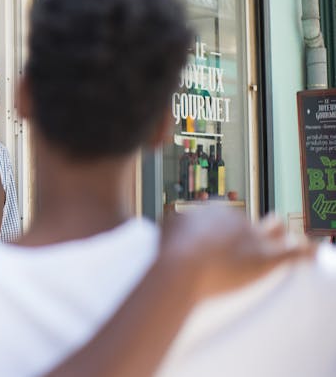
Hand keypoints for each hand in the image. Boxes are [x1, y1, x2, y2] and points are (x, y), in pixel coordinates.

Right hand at [159, 204, 314, 301]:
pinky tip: (313, 254)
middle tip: (249, 249)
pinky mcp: (267, 259)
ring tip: (288, 244)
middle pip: (251, 224)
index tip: (221, 247)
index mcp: (214, 212)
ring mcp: (253, 239)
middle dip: (254, 234)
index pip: (227, 220)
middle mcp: (237, 220)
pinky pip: (295, 252)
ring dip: (281, 236)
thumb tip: (170, 224)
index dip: (226, 234)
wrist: (181, 267)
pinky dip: (304, 253)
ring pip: (276, 230)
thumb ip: (174, 223)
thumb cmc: (169, 250)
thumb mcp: (166, 226)